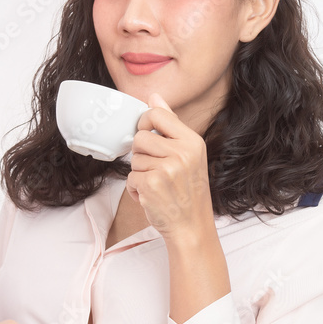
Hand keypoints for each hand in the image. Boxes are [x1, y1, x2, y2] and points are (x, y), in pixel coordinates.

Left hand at [125, 93, 215, 241]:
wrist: (192, 226)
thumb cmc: (188, 191)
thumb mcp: (188, 154)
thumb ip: (171, 125)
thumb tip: (154, 96)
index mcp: (192, 142)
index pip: (157, 115)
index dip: (144, 122)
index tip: (147, 134)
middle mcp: (182, 153)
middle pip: (140, 137)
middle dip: (141, 154)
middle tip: (156, 169)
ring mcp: (166, 169)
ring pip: (133, 159)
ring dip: (139, 173)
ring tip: (157, 184)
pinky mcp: (151, 184)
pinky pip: (130, 178)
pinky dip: (135, 189)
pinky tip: (151, 196)